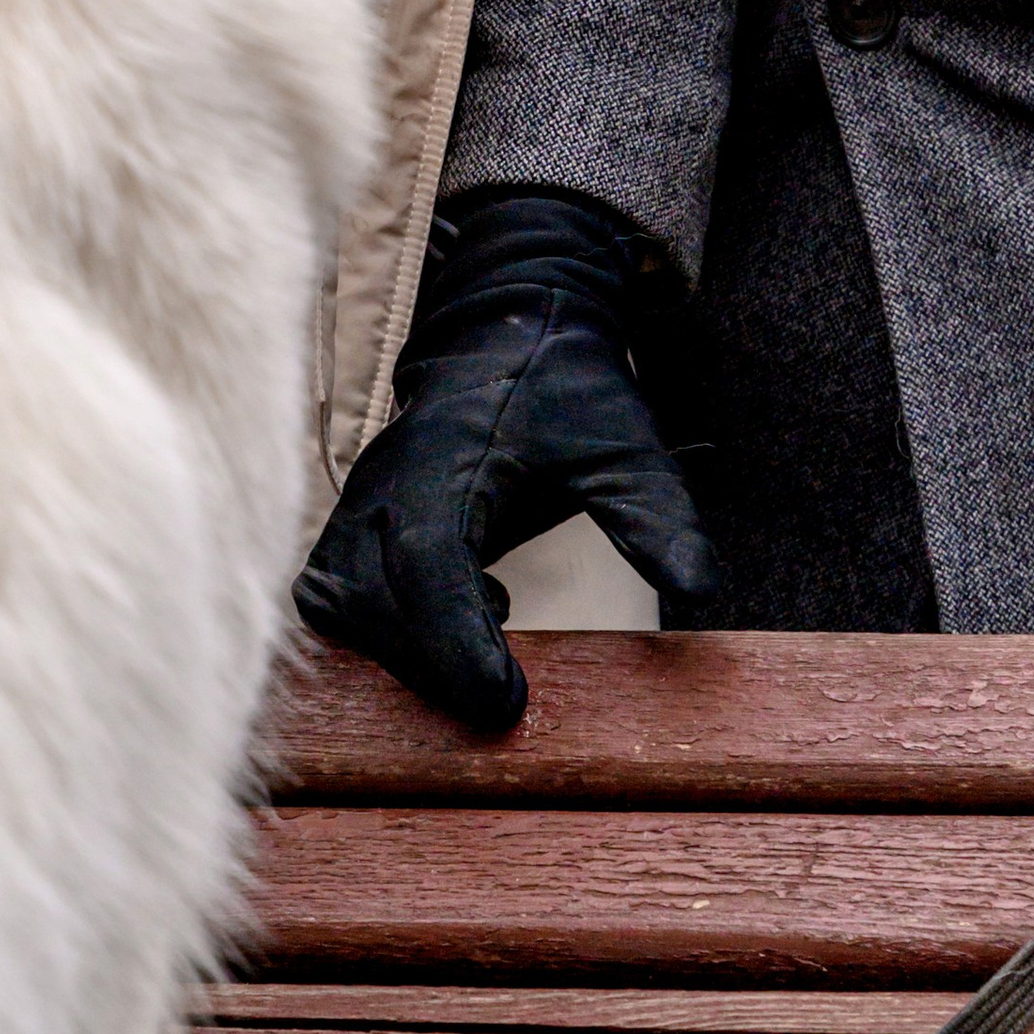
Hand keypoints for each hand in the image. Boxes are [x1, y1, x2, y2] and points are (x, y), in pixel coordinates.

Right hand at [292, 185, 721, 733]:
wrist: (506, 330)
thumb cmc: (564, 388)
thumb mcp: (626, 442)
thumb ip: (657, 512)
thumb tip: (698, 590)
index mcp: (448, 454)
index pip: (427, 560)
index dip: (457, 640)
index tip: (508, 699)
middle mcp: (386, 478)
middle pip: (374, 598)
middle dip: (436, 666)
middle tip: (507, 704)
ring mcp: (357, 499)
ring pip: (343, 602)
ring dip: (405, 653)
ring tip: (481, 664)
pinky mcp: (350, 520)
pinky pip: (335, 594)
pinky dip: (380, 630)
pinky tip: (462, 617)